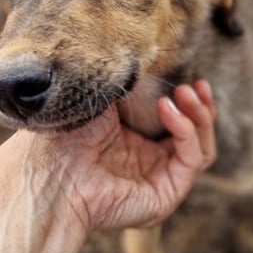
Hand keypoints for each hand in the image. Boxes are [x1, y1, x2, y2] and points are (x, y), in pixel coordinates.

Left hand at [38, 80, 216, 231]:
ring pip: (202, 149)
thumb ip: (133, 83)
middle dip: (201, 108)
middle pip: (197, 137)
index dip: (191, 103)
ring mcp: (159, 180)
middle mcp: (149, 164)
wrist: (50, 172)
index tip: (194, 80)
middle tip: (194, 86)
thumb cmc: (67, 135)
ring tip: (184, 93)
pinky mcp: (166, 195)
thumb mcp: (104, 98)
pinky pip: (193, 159)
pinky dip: (187, 130)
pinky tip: (167, 110)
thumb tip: (155, 57)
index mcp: (134, 143)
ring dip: (200, 117)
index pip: (178, 124)